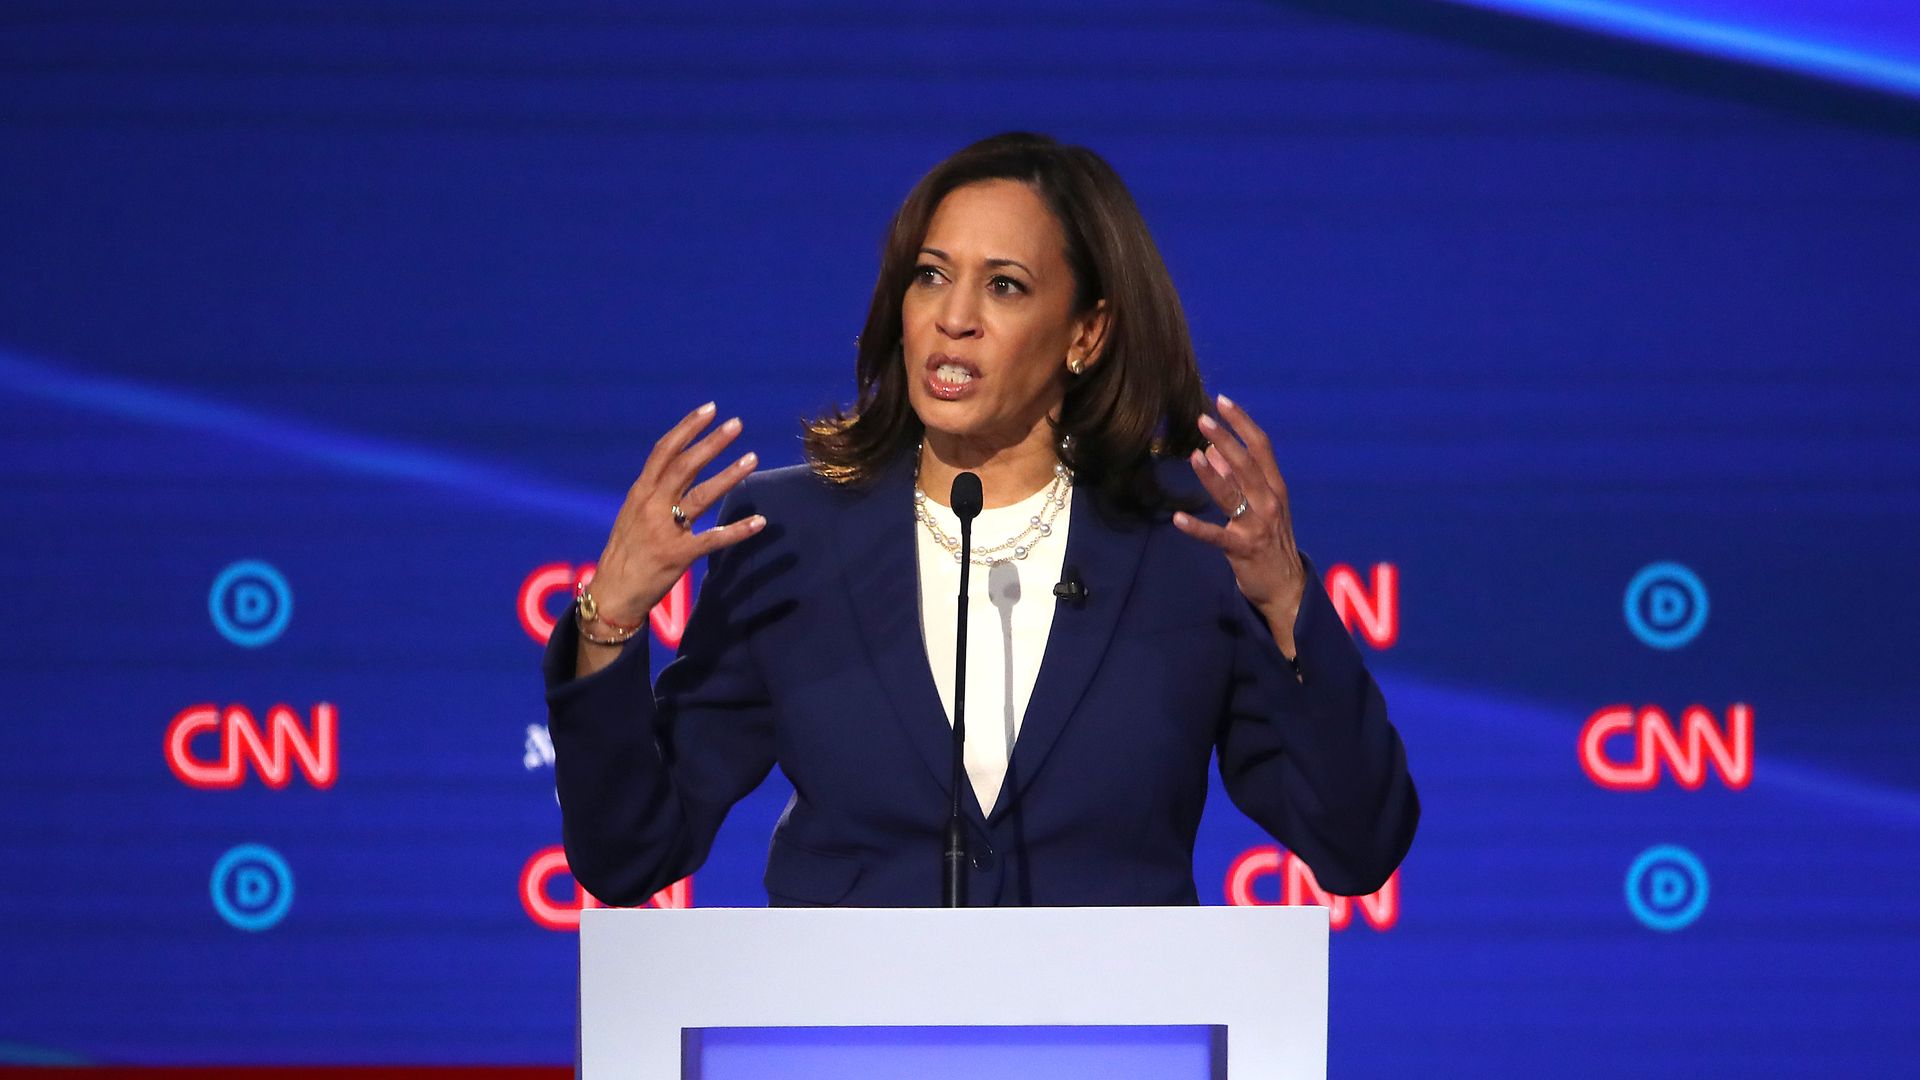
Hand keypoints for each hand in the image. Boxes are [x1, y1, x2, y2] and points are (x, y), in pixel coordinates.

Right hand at [586, 402, 763, 628]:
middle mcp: (651, 506)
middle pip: (685, 466)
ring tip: (753, 458)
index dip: (687, 428)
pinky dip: (737, 530)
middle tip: (737, 424)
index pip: (664, 451)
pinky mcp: (678, 556)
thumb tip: (677, 467)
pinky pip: (713, 539)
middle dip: (712, 443)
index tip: (709, 409)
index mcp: (640, 493)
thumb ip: (654, 491)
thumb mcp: (632, 514)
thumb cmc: (625, 552)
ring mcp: (665, 530)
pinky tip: (759, 522)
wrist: (611, 593)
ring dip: (729, 475)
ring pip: (701, 496)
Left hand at [1171, 394, 1306, 655]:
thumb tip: (1211, 451)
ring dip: (1212, 476)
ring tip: (1193, 456)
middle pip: (1247, 464)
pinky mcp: (1243, 549)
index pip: (1260, 446)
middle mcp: (1269, 501)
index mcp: (1275, 486)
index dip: (1242, 422)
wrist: (1285, 586)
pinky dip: (1197, 528)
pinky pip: (1217, 536)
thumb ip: (1237, 478)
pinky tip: (1177, 520)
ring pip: (1233, 495)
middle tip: (1202, 419)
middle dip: (1225, 440)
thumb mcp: (1258, 504)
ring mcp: (1258, 525)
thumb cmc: (1270, 539)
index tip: (1222, 401)